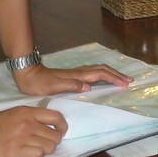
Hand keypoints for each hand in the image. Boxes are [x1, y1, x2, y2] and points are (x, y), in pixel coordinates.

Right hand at [0, 106, 67, 156]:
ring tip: (34, 151)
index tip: (59, 132)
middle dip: (52, 142)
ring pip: (50, 147)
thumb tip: (45, 129)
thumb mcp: (12, 114)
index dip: (62, 127)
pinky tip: (27, 156)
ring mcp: (23, 137)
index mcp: (27, 111)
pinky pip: (39, 155)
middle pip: (56, 135)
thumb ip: (29, 119)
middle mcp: (28, 123)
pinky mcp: (16, 152)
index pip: (56, 117)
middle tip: (42, 145)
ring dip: (44, 151)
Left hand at [12, 63, 132, 95]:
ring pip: (99, 70)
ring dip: (112, 74)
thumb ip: (71, 85)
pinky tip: (103, 79)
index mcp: (78, 75)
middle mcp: (79, 72)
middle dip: (117, 74)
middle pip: (103, 69)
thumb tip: (88, 86)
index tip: (125, 85)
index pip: (101, 74)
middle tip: (129, 81)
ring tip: (121, 79)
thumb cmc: (40, 83)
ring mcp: (77, 73)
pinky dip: (103, 75)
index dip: (114, 78)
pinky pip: (93, 73)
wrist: (28, 74)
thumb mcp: (53, 86)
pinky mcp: (73, 75)